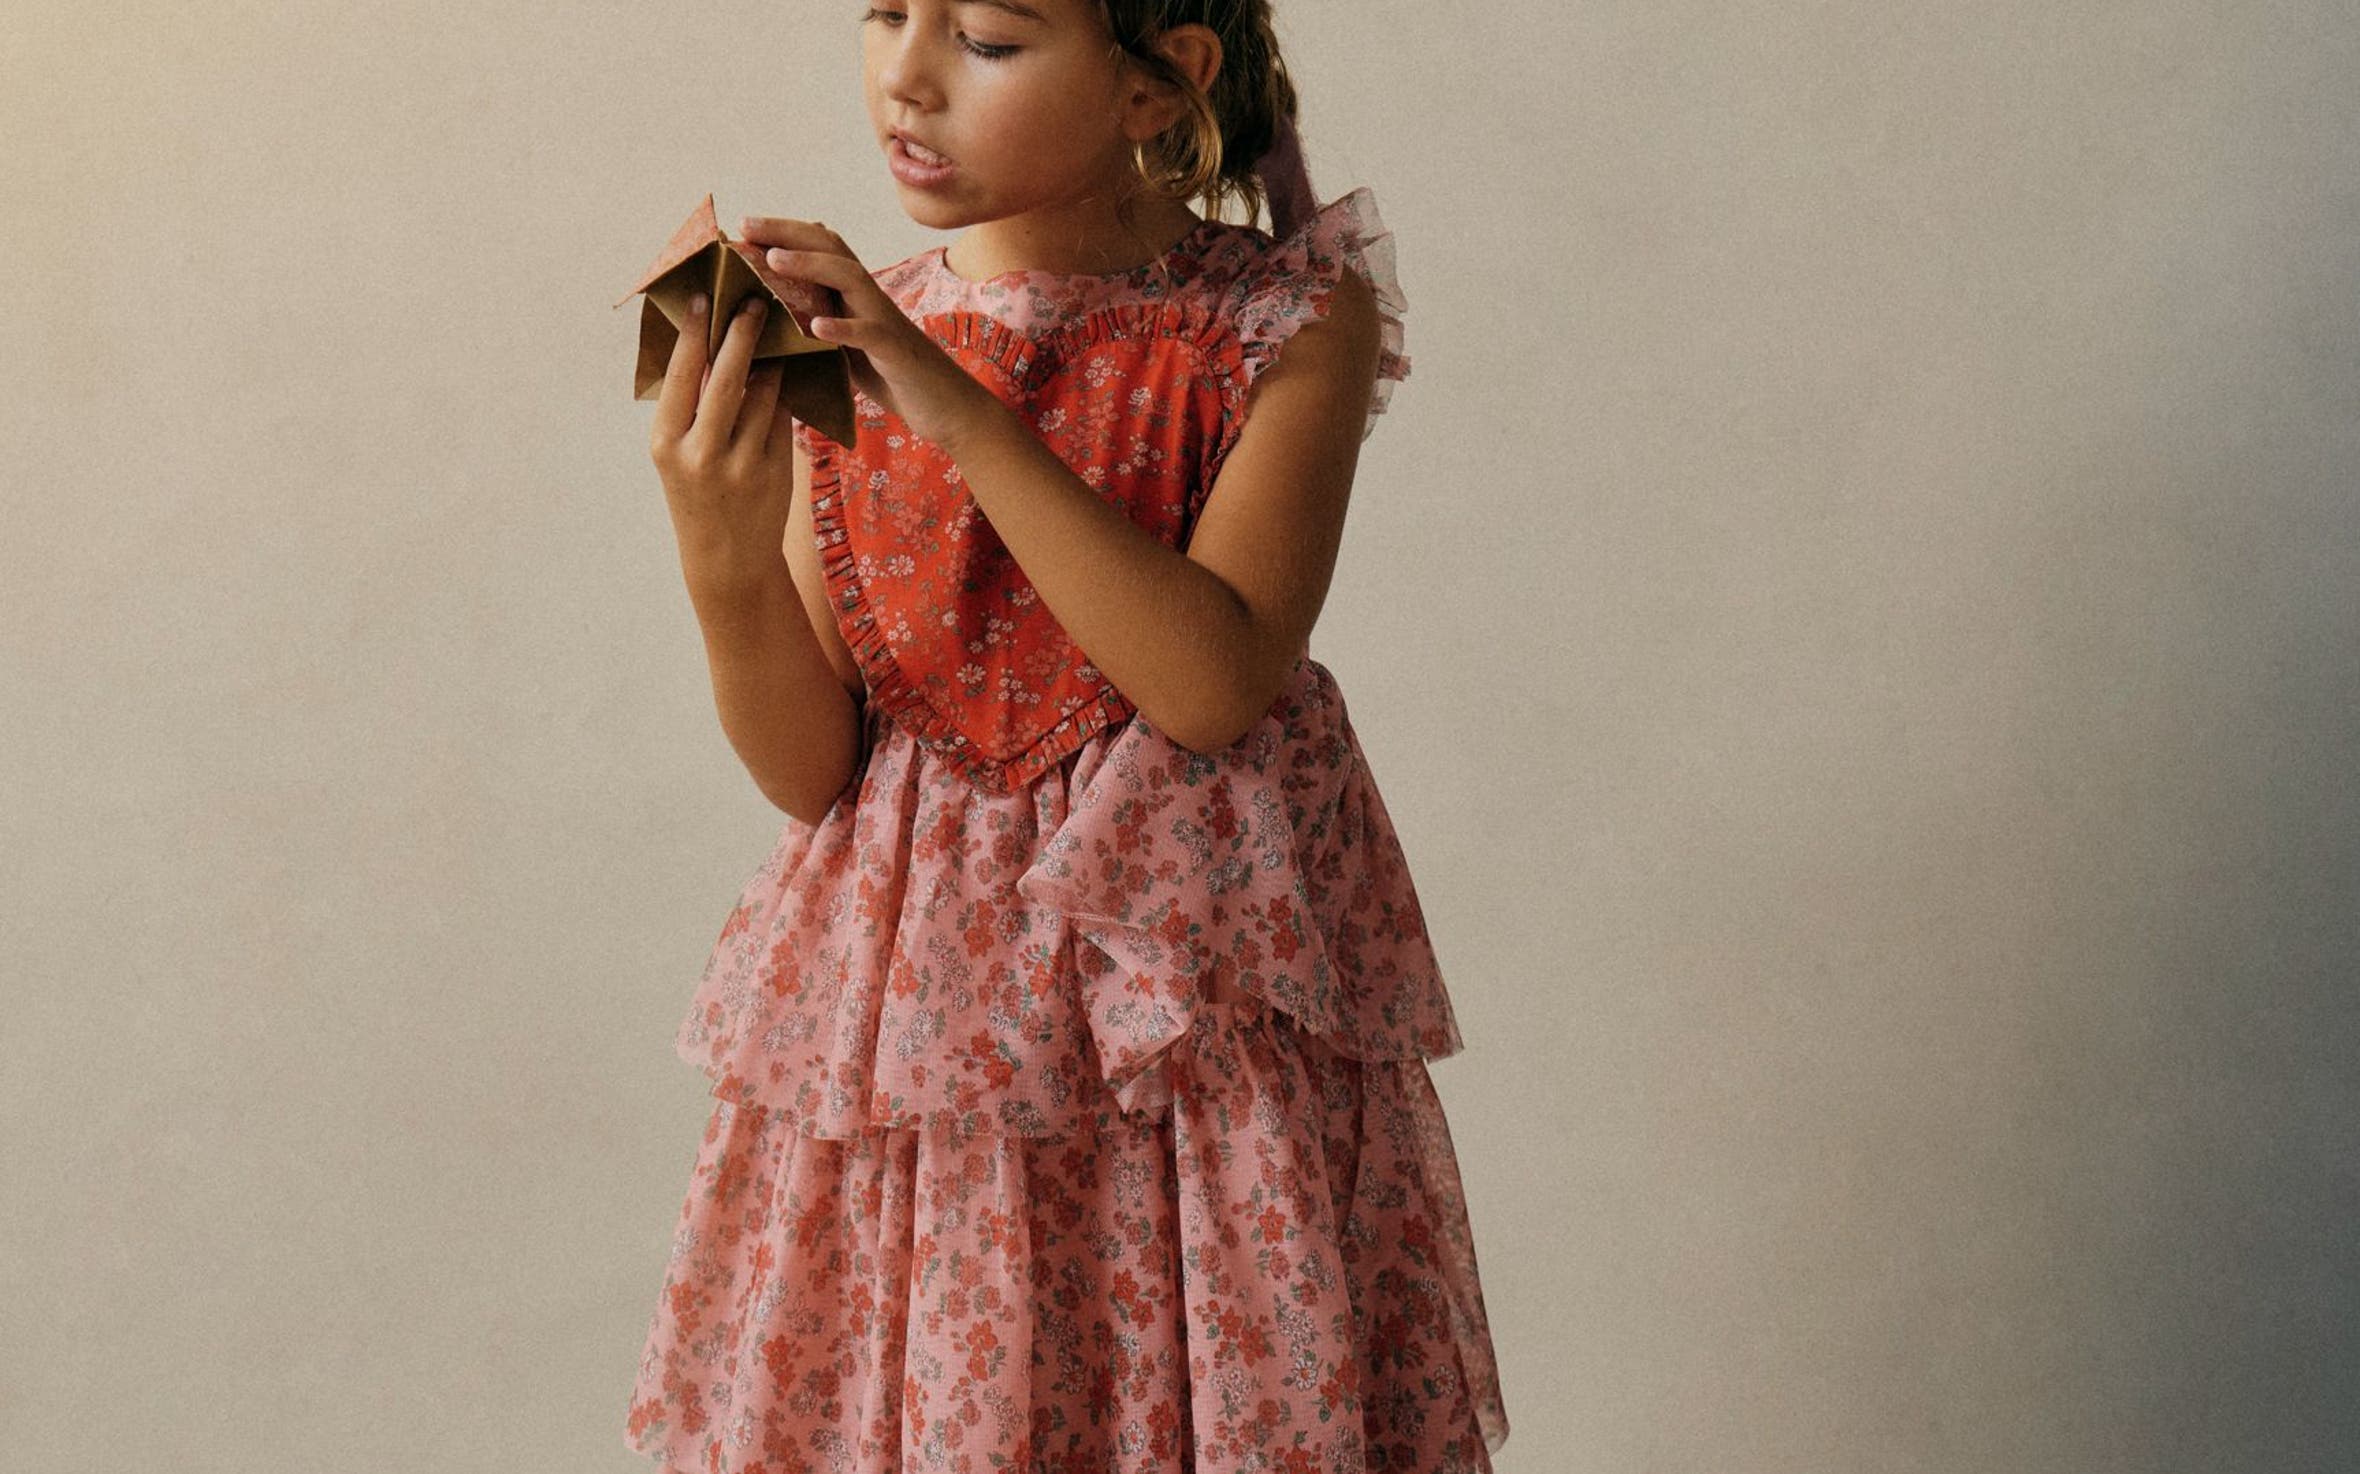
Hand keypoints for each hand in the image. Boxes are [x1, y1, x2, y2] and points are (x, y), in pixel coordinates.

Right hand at [647, 291, 793, 592]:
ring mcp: (742, 462)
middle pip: (727, 376)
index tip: (704, 295)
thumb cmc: (698, 497)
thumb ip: (689, 408)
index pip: (682, 374)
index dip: (695, 332)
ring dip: (771, 360)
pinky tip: (789, 372)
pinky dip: (785, 392)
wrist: (728, 560)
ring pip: (764, 394)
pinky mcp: (777, 470)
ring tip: (776, 330)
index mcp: (667, 442)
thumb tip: (707, 345)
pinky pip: (783, 417)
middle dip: (742, 333)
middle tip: (755, 300)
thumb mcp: (678, 455)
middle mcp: (702, 452)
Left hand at [737, 216, 995, 449]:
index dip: (783, 232)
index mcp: (855, 295)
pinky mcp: (896, 352)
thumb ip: (818, 327)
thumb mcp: (847, 348)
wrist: (948, 406)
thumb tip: (772, 323)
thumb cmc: (894, 378)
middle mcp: (870, 298)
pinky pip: (870, 333)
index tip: (743, 227)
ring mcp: (885, 322)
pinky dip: (843, 327)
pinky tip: (816, 327)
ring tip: (774, 259)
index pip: (820, 248)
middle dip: (787, 231)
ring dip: (810, 265)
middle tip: (746, 225)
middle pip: (831, 247)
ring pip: (849, 278)